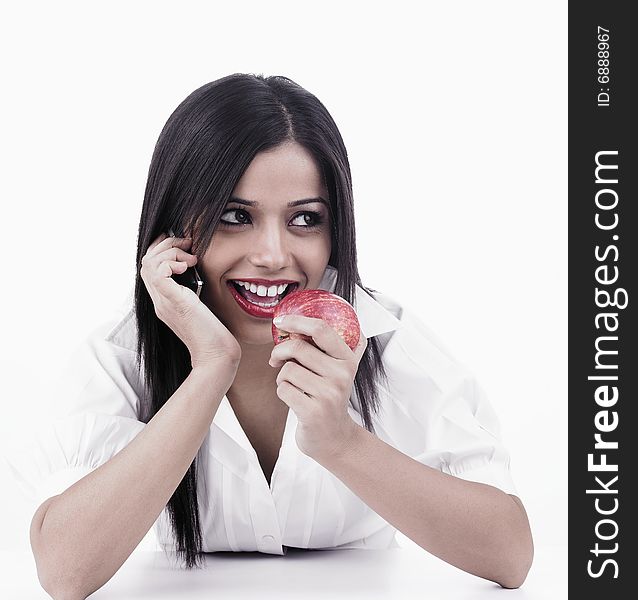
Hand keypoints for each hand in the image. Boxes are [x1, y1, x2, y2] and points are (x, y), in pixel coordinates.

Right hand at [140, 233, 241, 369]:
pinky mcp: (173, 302)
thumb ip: (196, 290)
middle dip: (166, 245)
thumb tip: (199, 269)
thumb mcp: (202, 305)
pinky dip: (171, 262)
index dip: (162, 250)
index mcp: (165, 301)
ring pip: (148, 263)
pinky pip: (157, 273)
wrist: (216, 357)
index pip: (150, 268)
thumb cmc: (215, 335)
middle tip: (188, 244)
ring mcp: (163, 302)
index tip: (183, 246)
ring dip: (170, 251)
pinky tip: (187, 266)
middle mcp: (160, 301)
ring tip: (190, 258)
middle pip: (146, 261)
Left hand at [268, 315, 366, 459]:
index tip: (280, 321)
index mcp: (347, 360)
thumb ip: (335, 346)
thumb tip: (323, 319)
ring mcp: (328, 394)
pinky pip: (283, 389)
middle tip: (275, 358)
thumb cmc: (330, 399)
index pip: (321, 329)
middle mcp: (341, 375)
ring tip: (292, 385)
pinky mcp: (313, 411)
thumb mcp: (340, 371)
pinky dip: (282, 391)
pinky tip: (293, 398)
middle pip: (298, 348)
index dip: (296, 321)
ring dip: (282, 377)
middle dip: (279, 351)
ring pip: (287, 370)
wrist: (334, 437)